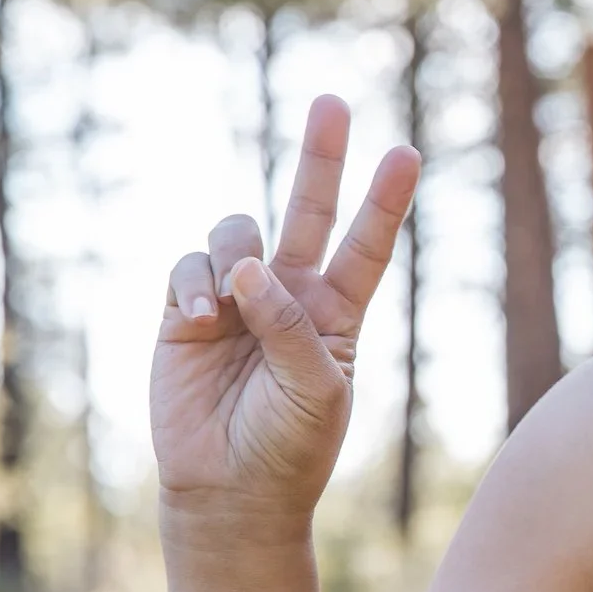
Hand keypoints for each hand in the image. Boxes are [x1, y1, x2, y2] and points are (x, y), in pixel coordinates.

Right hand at [151, 94, 419, 524]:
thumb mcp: (315, 390)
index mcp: (339, 312)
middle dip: (321, 157)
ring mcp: (238, 300)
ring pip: (238, 234)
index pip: (368, 245)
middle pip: (309, 210)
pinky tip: (201, 322)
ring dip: (235, 256)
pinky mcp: (184, 314)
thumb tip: (251, 268)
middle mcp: (290, 295)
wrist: (230, 490)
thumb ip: (291, 327)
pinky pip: (189, 268)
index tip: (408, 152)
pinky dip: (196, 285)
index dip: (385, 200)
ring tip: (229, 308)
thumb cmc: (291, 446)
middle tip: (334, 102)